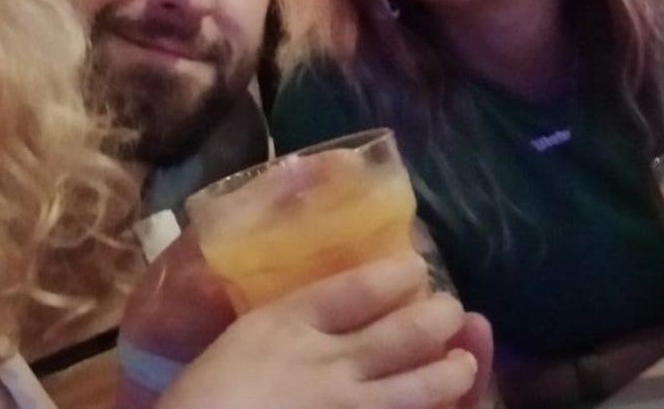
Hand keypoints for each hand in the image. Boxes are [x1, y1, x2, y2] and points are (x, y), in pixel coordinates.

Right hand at [155, 255, 479, 408]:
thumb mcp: (236, 343)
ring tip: (463, 363)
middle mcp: (327, 360)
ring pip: (423, 385)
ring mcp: (348, 408)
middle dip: (438, 315)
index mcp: (287, 323)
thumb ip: (280, 326)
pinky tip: (440, 407)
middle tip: (449, 309)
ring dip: (453, 369)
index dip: (398, 274)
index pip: (361, 287)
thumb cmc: (201, 399)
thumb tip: (316, 315)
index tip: (414, 268)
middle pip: (406, 329)